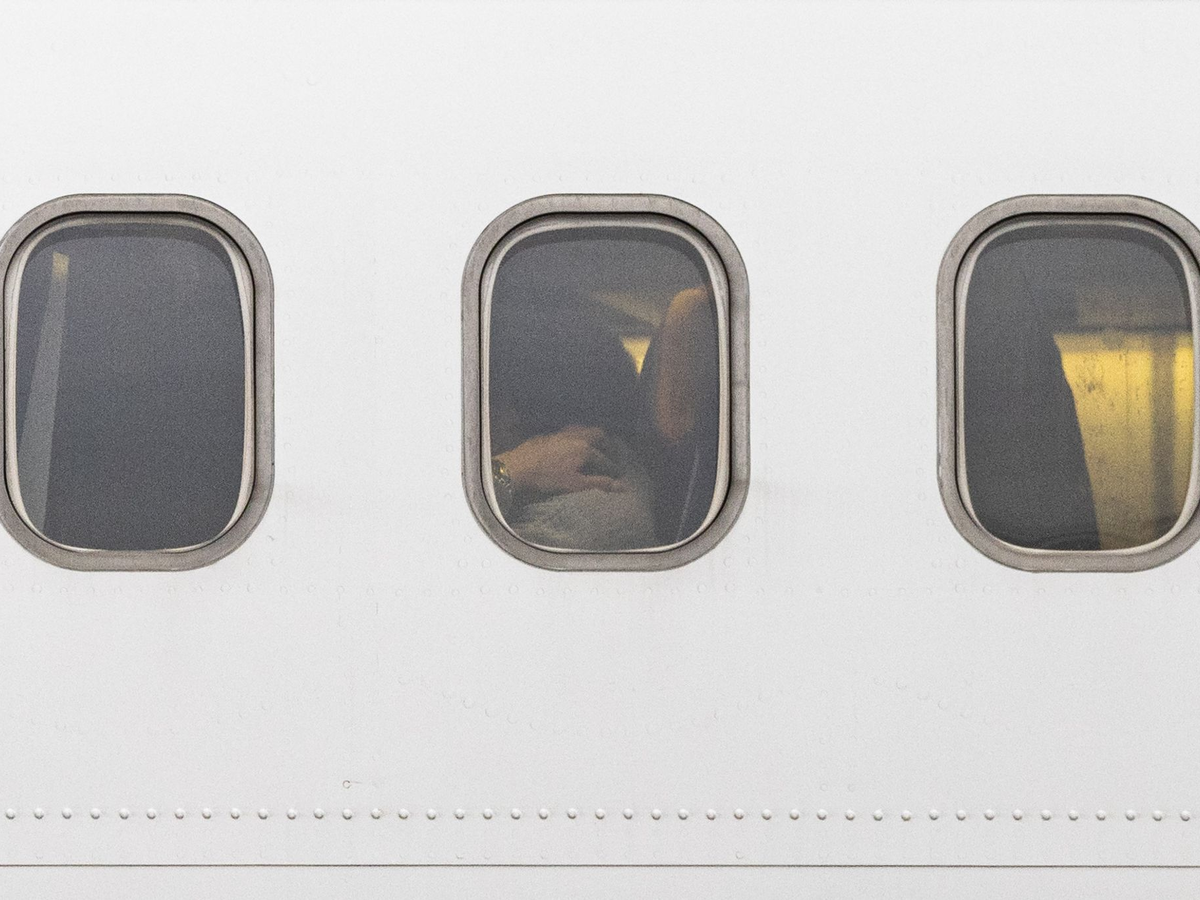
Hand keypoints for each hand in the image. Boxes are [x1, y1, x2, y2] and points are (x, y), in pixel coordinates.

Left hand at [497, 426, 626, 496]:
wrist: (517, 467)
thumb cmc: (547, 478)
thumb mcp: (575, 484)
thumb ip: (600, 483)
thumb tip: (623, 487)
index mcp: (585, 449)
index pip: (605, 459)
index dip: (614, 468)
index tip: (619, 475)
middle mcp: (577, 437)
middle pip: (598, 435)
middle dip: (607, 445)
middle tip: (611, 455)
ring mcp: (562, 433)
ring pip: (584, 430)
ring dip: (593, 437)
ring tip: (595, 447)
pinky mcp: (550, 435)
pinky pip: (570, 431)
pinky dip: (579, 436)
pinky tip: (573, 445)